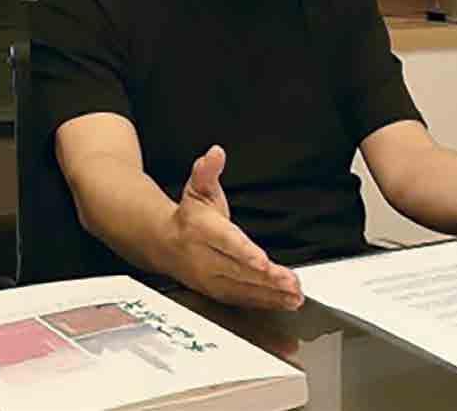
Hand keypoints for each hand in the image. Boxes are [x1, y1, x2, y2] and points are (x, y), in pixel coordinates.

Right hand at [164, 145, 303, 310]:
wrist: (163, 242)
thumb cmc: (189, 216)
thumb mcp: (198, 188)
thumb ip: (207, 171)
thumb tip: (215, 153)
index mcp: (201, 230)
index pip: (226, 242)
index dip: (245, 253)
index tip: (263, 261)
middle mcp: (204, 258)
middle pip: (239, 270)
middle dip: (267, 278)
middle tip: (291, 282)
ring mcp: (209, 279)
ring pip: (241, 289)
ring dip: (270, 295)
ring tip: (294, 295)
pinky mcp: (215, 292)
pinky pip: (241, 300)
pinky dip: (263, 303)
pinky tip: (284, 302)